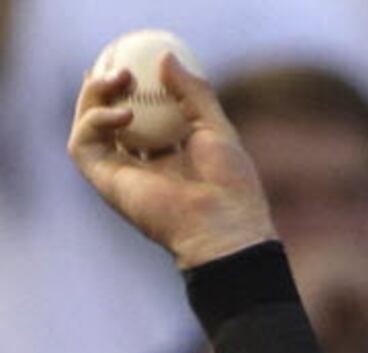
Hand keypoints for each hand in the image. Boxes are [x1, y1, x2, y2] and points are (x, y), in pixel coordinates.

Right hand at [69, 50, 277, 266]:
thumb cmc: (231, 186)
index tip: (134, 62)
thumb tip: (166, 57)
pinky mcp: (106, 182)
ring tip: (121, 80)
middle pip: (108, 117)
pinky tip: (124, 115)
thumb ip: (194, 93)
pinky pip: (83, 144)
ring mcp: (122, 173)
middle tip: (122, 68)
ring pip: (89, 125)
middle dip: (106, 87)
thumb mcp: (216, 128)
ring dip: (96, 96)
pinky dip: (96, 121)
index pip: (140, 114)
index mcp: (169, 155)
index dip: (131, 87)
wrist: (225, 227)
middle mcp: (142, 165)